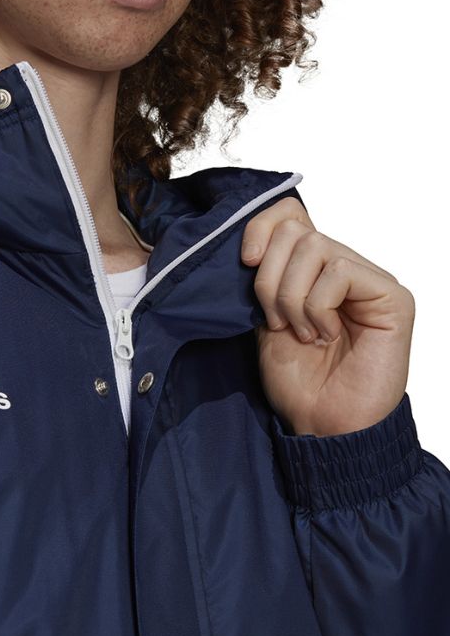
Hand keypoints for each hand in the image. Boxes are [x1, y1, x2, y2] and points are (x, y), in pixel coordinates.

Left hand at [241, 197, 414, 435]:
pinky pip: (340, 271)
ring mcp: (368, 278)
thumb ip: (262, 278)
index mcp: (310, 269)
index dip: (260, 226)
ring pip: (314, 246)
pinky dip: (318, 306)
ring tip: (301, 332)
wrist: (322, 421)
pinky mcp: (391, 294)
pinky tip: (325, 334)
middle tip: (277, 320)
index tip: (244, 262)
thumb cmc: (297, 378)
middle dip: (269, 278)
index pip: (289, 213)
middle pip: (295, 228)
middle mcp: (341, 266)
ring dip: (292, 297)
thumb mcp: (263, 319)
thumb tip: (246, 243)